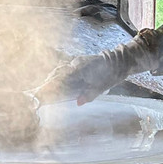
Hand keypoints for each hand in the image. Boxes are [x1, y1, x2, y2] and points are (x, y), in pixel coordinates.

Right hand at [34, 34, 157, 105]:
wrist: (121, 60)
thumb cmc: (112, 73)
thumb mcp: (102, 86)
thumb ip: (89, 94)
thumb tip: (78, 103)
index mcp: (79, 68)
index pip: (61, 77)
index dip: (51, 85)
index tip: (42, 92)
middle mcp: (76, 63)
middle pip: (59, 73)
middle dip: (50, 83)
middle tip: (42, 93)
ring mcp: (77, 62)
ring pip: (62, 71)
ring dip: (55, 80)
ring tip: (48, 90)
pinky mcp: (80, 63)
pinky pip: (68, 70)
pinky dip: (62, 77)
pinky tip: (61, 85)